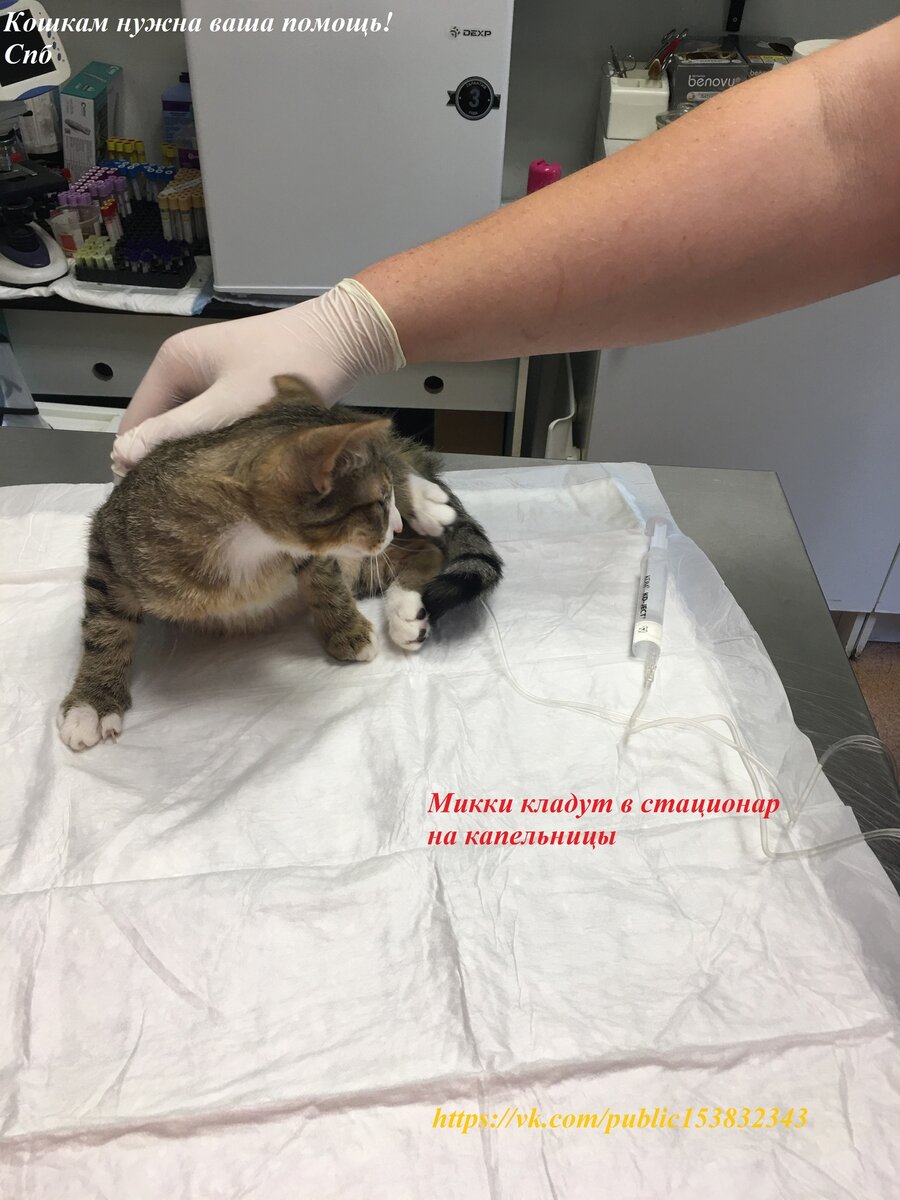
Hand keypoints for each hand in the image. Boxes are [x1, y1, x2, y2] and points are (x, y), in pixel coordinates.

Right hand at [111, 279, 404, 477]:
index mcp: (172, 361)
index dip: (137, 462)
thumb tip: (120, 459)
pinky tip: (233, 469)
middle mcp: (186, 365)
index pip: (134, 421)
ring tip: (209, 491)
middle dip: (168, 460)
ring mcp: (212, 374)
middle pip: (161, 425)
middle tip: (186, 504)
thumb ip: (175, 433)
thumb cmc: (288, 368)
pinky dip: (218, 444)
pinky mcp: (238, 385)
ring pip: (190, 427)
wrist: (345, 338)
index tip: (154, 503)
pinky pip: (215, 422)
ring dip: (196, 455)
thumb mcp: (227, 407)